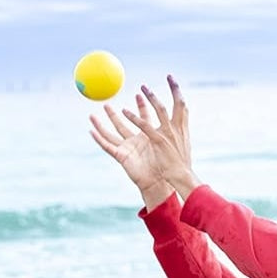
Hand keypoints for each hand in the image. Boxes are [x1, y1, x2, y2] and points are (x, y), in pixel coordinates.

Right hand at [90, 91, 171, 209]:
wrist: (161, 183)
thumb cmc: (166, 167)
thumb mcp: (168, 144)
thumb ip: (172, 130)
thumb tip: (185, 114)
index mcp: (148, 139)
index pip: (143, 119)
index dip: (142, 107)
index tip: (140, 94)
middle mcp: (136, 143)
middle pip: (122, 125)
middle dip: (115, 114)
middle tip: (107, 102)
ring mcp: (127, 149)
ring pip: (111, 133)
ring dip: (101, 124)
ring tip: (92, 114)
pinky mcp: (122, 157)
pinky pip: (107, 146)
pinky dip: (99, 139)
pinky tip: (91, 131)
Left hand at [121, 76, 200, 200]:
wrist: (183, 177)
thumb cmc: (182, 165)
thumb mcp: (183, 146)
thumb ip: (179, 135)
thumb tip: (179, 129)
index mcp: (182, 130)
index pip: (183, 107)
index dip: (178, 94)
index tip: (173, 82)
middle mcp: (177, 129)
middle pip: (177, 104)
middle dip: (173, 89)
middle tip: (168, 76)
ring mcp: (168, 134)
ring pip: (159, 110)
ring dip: (150, 98)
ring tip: (142, 88)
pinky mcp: (158, 141)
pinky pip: (145, 126)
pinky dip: (135, 117)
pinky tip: (126, 111)